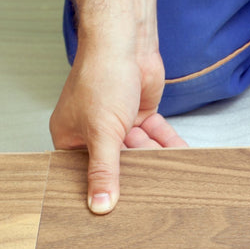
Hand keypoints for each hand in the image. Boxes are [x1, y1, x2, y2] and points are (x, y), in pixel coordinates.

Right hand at [49, 43, 185, 213]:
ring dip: (155, 157)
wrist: (126, 41)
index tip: (119, 207)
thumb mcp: (102, 132)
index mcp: (69, 137)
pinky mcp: (140, 116)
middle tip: (152, 190)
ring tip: (170, 170)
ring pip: (140, 152)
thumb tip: (99, 206)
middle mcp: (92, 132)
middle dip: (136, 172)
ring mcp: (117, 124)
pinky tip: (180, 154)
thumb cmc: (101, 76)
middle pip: (116, 164)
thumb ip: (103, 171)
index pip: (84, 173)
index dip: (102, 187)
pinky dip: (168, 143)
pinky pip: (156, 137)